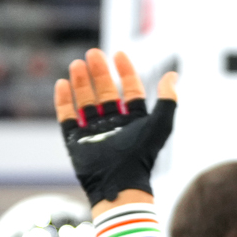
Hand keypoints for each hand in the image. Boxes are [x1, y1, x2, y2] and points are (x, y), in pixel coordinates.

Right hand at [53, 48, 179, 207]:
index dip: (126, 72)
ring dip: (82, 82)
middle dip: (99, 73)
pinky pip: (68, 118)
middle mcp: (114, 125)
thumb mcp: (160, 124)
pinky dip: (64, 101)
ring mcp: (94, 133)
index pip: (131, 90)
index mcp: (134, 121)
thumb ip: (168, 100)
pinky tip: (63, 83)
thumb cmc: (141, 155)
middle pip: (106, 93)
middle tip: (93, 53)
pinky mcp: (76, 142)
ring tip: (76, 64)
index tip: (119, 54)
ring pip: (86, 102)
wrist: (119, 182)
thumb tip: (173, 75)